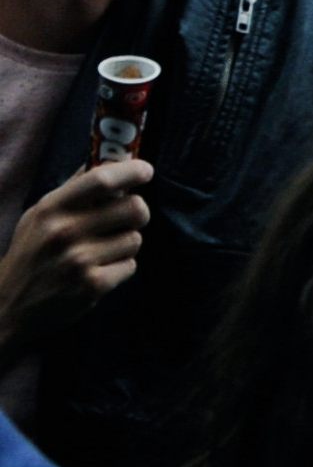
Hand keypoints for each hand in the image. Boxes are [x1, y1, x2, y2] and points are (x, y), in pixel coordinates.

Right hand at [0, 160, 152, 346]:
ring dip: (124, 244)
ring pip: (135, 238)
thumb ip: (74, 188)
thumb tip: (111, 158)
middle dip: (137, 212)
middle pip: (134, 207)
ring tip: (101, 251)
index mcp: (51, 209)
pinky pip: (130, 265)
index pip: (102, 178)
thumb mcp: (39, 215)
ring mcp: (79, 261)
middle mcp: (65, 232)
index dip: (133, 171)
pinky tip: (97, 272)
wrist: (8, 307)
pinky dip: (119, 268)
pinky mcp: (92, 286)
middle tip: (125, 219)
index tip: (145, 171)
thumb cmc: (31, 254)